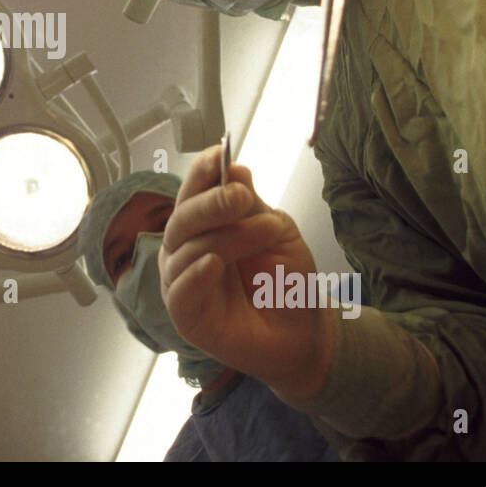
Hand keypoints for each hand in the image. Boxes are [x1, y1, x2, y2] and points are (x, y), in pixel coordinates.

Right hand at [158, 148, 333, 399]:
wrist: (305, 331)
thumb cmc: (285, 280)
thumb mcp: (275, 230)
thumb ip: (250, 205)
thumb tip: (232, 167)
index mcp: (203, 225)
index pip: (192, 192)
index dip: (201, 173)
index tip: (218, 155)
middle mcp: (185, 250)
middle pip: (183, 218)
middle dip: (211, 203)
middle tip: (243, 196)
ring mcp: (181, 282)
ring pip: (186, 250)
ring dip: (226, 237)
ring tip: (267, 231)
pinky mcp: (186, 317)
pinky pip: (180, 292)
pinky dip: (194, 276)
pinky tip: (213, 263)